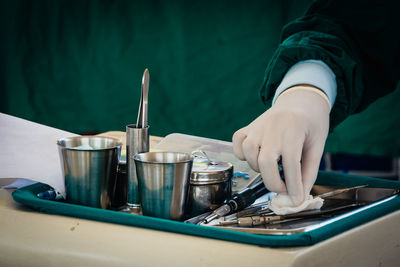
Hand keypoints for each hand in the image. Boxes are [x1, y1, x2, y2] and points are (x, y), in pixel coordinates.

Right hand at [232, 86, 329, 204]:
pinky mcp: (247, 127)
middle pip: (265, 162)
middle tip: (284, 189)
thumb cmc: (312, 123)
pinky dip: (243, 155)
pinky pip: (238, 145)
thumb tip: (299, 196)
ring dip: (259, 169)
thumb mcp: (318, 145)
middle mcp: (271, 127)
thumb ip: (309, 171)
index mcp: (293, 129)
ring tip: (272, 169)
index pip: (291, 164)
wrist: (300, 100)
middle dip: (274, 183)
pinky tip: (256, 157)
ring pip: (249, 154)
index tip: (296, 200)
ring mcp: (257, 126)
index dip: (293, 186)